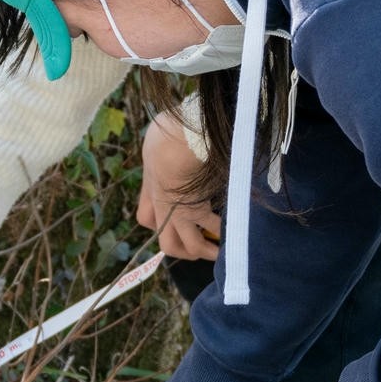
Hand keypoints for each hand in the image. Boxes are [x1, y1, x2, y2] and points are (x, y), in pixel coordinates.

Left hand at [139, 113, 219, 260]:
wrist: (178, 145)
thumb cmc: (168, 135)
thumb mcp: (161, 137)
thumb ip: (173, 141)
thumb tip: (185, 129)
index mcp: (152, 189)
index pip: (145, 219)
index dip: (156, 223)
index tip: (168, 218)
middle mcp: (163, 206)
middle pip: (167, 244)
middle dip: (184, 251)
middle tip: (199, 248)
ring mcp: (180, 212)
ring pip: (191, 246)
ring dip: (207, 251)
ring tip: (221, 252)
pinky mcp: (199, 211)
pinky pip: (213, 230)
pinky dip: (225, 234)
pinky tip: (234, 234)